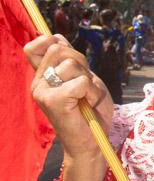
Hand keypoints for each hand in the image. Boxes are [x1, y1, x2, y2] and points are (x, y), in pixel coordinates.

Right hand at [24, 35, 112, 180]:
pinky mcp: (52, 101)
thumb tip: (57, 37)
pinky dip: (92, 92)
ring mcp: (42, 92)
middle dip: (82, 62)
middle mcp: (38, 83)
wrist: (93, 142)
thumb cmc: (91, 111)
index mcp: (43, 76)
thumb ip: (70, 59)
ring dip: (89, 80)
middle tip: (84, 85)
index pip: (35, 45)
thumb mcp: (83, 77)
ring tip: (86, 97)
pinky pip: (80, 82)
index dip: (53, 43)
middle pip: (59, 49)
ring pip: (71, 64)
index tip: (70, 60)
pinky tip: (88, 105)